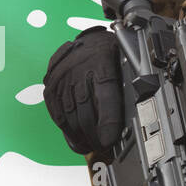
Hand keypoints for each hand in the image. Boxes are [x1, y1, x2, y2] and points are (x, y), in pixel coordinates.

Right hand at [42, 27, 123, 159]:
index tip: (109, 140)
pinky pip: (56, 111)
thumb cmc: (110, 52)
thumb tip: (134, 117)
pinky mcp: (51, 83)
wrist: (88, 38)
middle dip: (93, 134)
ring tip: (89, 146)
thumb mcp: (124, 63)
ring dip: (79, 135)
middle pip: (85, 109)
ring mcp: (62, 76)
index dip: (107, 122)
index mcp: (103, 60)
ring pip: (69, 113)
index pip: (105, 95)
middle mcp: (79, 68)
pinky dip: (65, 128)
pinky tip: (74, 137)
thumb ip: (125, 88)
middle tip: (102, 147)